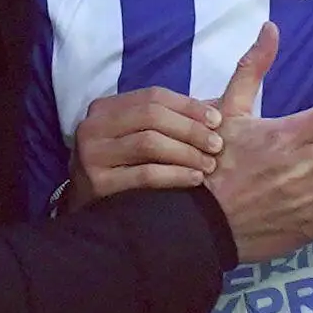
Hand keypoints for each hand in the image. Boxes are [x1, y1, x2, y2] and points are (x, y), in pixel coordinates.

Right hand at [68, 57, 235, 203]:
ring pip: (149, 143)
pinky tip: (193, 179)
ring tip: (209, 164)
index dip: (189, 106)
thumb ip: (169, 114)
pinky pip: (144, 174)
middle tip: (217, 145)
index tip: (217, 120)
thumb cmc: (125, 170)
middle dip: (191, 129)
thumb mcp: (137, 135)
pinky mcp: (97, 183)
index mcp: (105, 108)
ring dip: (186, 152)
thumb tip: (221, 96)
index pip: (153, 96)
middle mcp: (93, 126)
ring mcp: (91, 154)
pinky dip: (174, 175)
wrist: (91, 217)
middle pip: (152, 116)